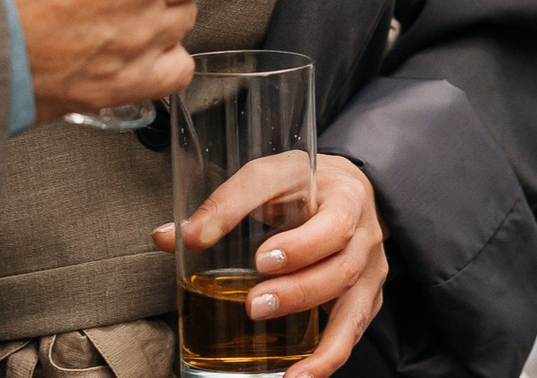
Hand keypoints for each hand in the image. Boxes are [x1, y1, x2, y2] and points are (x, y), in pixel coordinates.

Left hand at [154, 153, 386, 377]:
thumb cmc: (301, 187)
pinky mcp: (367, 298)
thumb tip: (166, 237)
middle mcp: (364, 233)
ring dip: (318, 338)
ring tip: (288, 367)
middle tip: (254, 304)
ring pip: (352, 303)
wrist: (347, 192)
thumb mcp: (267, 178)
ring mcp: (370, 269)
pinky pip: (353, 331)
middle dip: (298, 290)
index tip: (260, 258)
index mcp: (344, 196)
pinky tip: (300, 377)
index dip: (299, 243)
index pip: (329, 217)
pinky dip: (329, 358)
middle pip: (340, 265)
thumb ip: (223, 206)